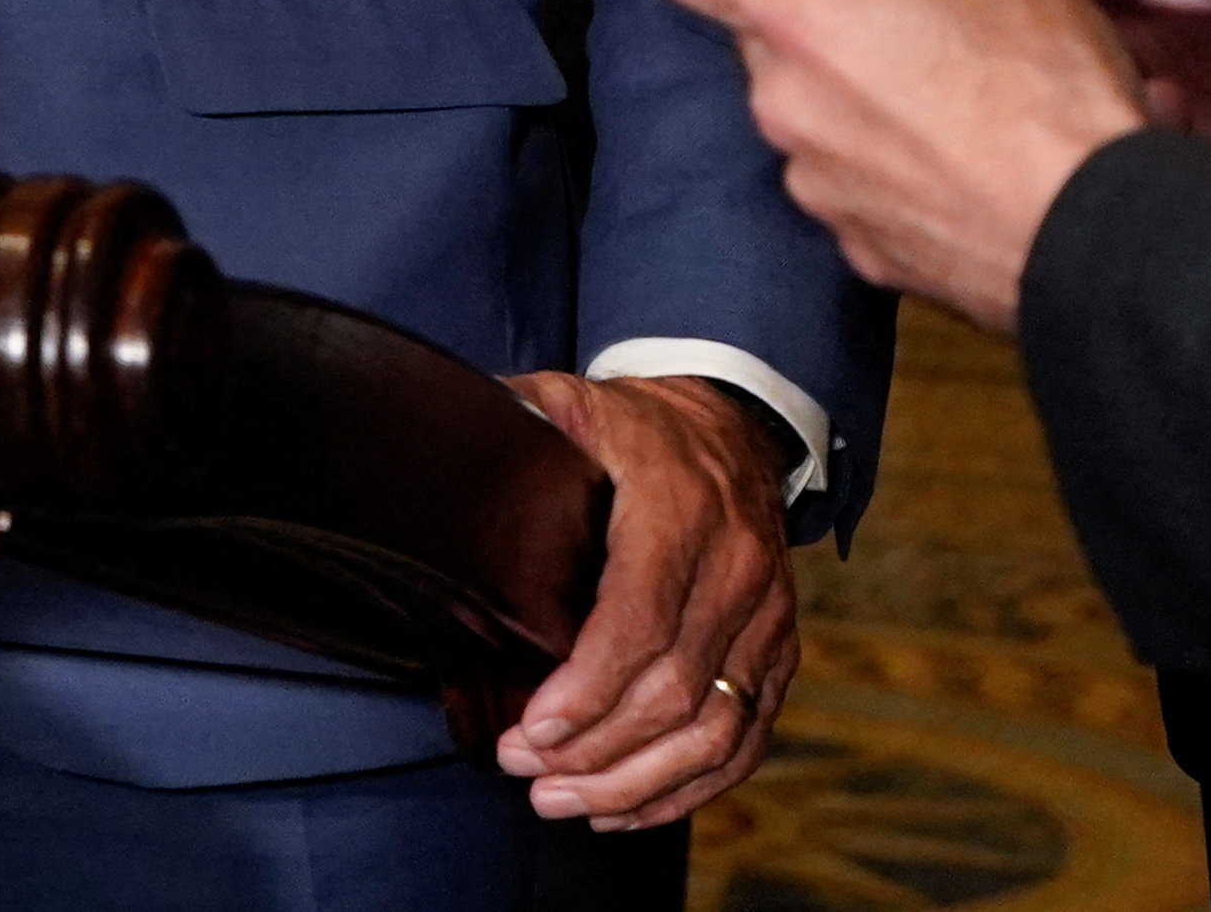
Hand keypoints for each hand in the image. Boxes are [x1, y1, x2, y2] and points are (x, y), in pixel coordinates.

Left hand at [495, 372, 795, 829]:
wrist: (734, 430)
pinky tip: (626, 807)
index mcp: (681, 508)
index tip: (530, 731)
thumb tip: (432, 442)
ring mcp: (768, 618)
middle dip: (597, 748)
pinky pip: (745, 739)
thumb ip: (510, 424)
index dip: (588, 688)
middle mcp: (739, 569)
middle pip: (677, 690)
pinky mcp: (778, 654)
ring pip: (717, 730)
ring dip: (638, 781)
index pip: (641, 619)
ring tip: (563, 801)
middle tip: (525, 773)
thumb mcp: (569, 403)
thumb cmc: (635, 428)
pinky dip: (690, 787)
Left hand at [647, 0, 1153, 329]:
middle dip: (821, 28)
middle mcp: (785, 105)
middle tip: (901, 21)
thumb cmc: (1044, 93)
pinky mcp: (862, 252)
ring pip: (817, 120)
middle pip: (768, 43)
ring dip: (862, 105)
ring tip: (956, 106)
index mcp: (800, 20)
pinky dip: (896, 174)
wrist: (1100, 242)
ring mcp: (817, 188)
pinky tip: (965, 171)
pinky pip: (860, 189)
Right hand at [888, 0, 1210, 157]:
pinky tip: (1046, 156)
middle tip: (872, 64)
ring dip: (978, 109)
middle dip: (906, 46)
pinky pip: (1063, 153)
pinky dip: (1050, 159)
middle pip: (942, 24)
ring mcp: (1093, 72)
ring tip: (967, 115)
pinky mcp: (1134, 140)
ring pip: (993, 97)